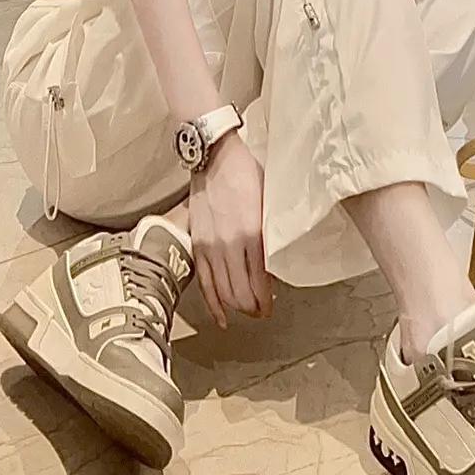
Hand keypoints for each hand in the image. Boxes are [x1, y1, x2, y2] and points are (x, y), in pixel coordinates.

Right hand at [187, 132, 273, 327]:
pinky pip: (204, 282)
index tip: (271, 307)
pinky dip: (212, 303)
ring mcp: (209, 247)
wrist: (215, 157)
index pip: (258, 281)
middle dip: (253, 308)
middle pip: (240, 292)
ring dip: (236, 307)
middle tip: (263, 312)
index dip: (265, 300)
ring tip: (248, 313)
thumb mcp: (267, 200)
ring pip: (222, 292)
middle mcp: (228, 245)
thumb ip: (271, 231)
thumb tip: (277, 258)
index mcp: (250, 233)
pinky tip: (220, 317)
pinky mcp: (197, 245)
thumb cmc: (246, 174)